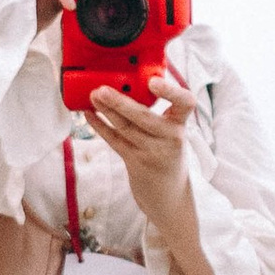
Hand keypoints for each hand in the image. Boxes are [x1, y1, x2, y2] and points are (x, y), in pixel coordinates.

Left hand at [88, 68, 197, 223]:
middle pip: (143, 117)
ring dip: (106, 111)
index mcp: (181, 125)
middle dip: (120, 102)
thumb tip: (131, 80)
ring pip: (125, 129)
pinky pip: (115, 141)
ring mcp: (152, 153)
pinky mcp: (135, 163)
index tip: (153, 82)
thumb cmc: (167, 153)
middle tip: (102, 88)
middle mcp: (169, 139)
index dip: (170, 92)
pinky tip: (89, 114)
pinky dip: (100, 126)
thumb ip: (159, 112)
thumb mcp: (172, 132)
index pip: (185, 103)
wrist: (169, 194)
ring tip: (93, 96)